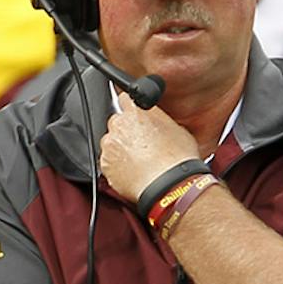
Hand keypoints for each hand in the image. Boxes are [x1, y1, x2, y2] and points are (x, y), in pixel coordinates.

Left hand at [98, 89, 200, 203]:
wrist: (168, 184)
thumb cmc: (176, 160)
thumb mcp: (178, 130)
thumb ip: (160, 121)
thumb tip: (159, 125)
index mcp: (137, 110)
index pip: (125, 99)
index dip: (130, 109)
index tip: (133, 116)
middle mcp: (119, 124)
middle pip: (116, 123)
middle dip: (125, 133)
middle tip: (140, 146)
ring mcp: (110, 144)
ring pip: (111, 144)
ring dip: (120, 150)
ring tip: (138, 162)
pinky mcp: (105, 164)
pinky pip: (108, 163)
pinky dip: (116, 167)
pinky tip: (132, 173)